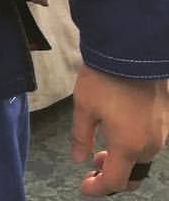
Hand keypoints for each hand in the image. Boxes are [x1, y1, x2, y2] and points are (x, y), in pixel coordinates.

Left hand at [71, 66, 168, 194]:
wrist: (131, 52)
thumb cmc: (104, 80)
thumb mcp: (83, 107)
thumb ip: (80, 137)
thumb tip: (79, 159)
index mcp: (128, 147)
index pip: (114, 181)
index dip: (97, 189)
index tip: (84, 189)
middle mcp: (150, 146)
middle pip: (133, 175)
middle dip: (113, 177)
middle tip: (93, 167)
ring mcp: (161, 133)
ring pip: (143, 159)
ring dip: (123, 160)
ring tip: (102, 148)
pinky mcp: (165, 120)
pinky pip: (150, 143)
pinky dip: (134, 146)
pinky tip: (119, 132)